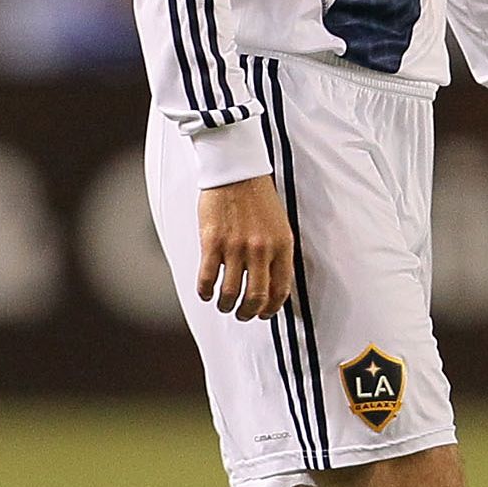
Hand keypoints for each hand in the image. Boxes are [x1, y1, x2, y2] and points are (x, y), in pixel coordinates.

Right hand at [197, 174, 294, 319]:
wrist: (236, 171)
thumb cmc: (258, 197)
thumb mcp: (279, 226)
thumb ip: (278, 253)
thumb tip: (272, 283)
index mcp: (282, 246)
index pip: (280, 290)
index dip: (271, 309)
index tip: (264, 313)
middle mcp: (261, 249)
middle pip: (256, 297)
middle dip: (248, 313)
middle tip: (243, 315)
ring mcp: (236, 246)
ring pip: (231, 293)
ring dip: (226, 305)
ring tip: (224, 305)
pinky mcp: (212, 241)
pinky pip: (207, 278)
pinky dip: (205, 292)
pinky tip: (206, 292)